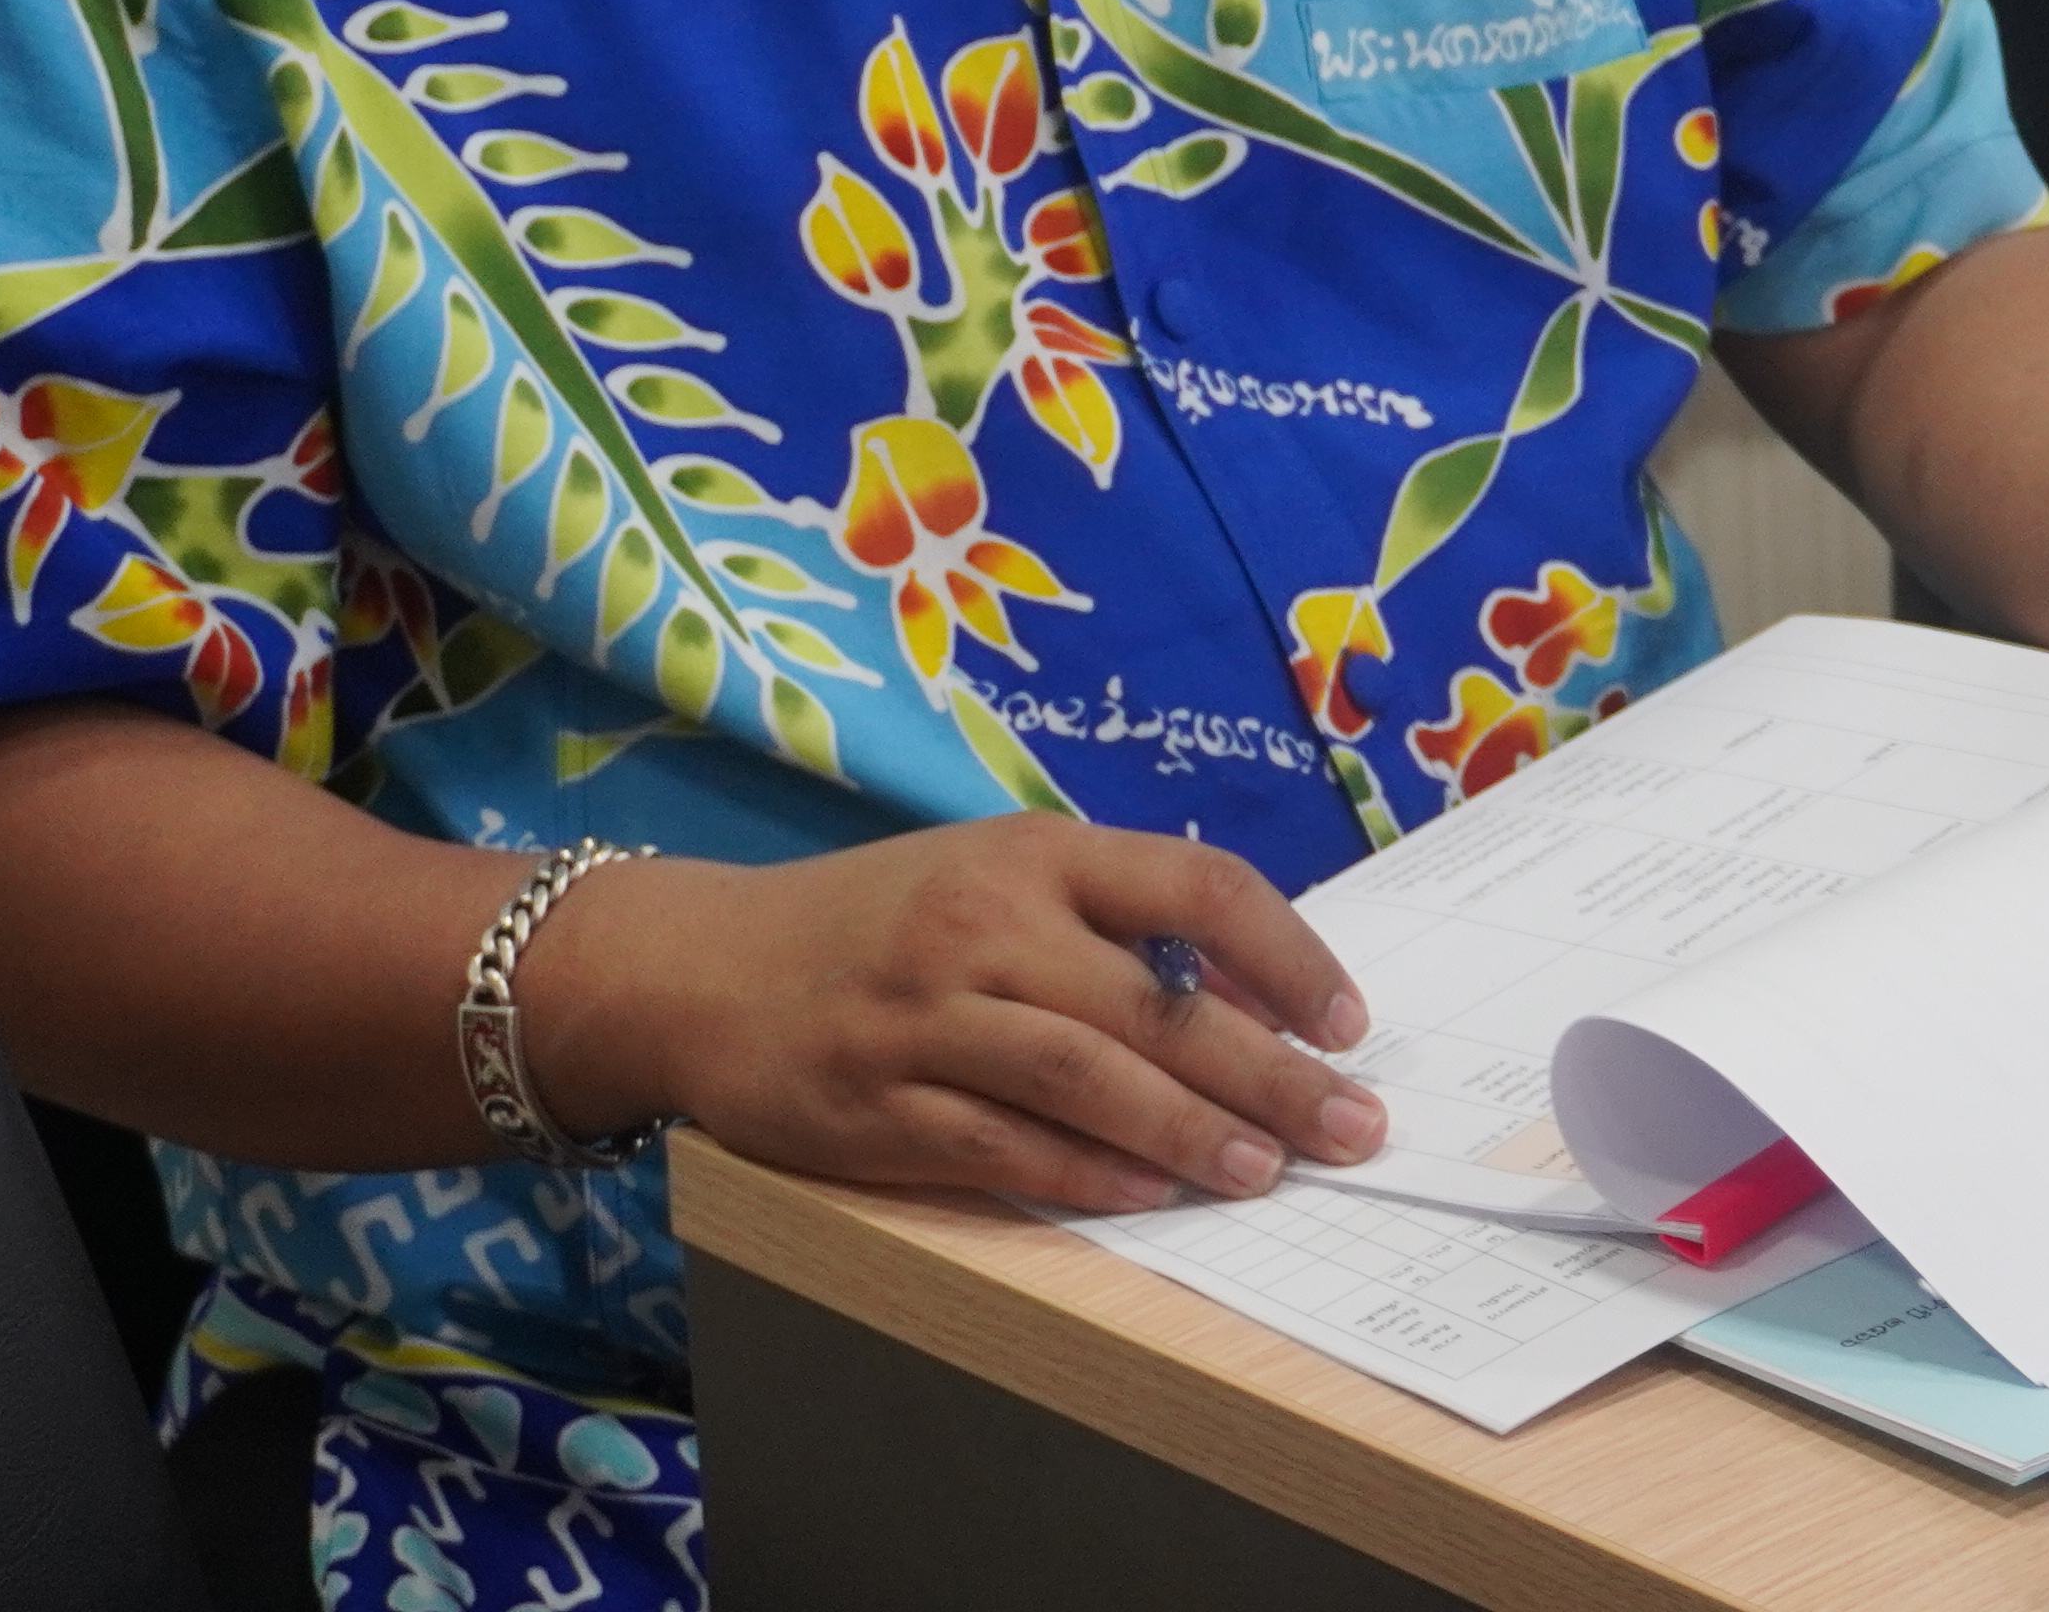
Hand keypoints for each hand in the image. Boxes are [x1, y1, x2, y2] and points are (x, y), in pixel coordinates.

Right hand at [536, 817, 1382, 1216]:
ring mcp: (923, 1019)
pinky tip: (1151, 1194)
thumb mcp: (1000, 878)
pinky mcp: (872, 1108)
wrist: (699, 968)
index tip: (1349, 1021)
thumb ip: (1118, 923)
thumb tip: (1262, 999)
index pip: (1197, 885)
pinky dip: (1083, 1173)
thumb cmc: (884, 920)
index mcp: (1034, 855)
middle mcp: (984, 927)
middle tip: (1349, 1124)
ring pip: (1083, 1077)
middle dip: (1270, 1070)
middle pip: (1156, 1003)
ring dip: (1188, 1131)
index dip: (1289, 955)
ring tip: (1266, 1169)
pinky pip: (998, 1146)